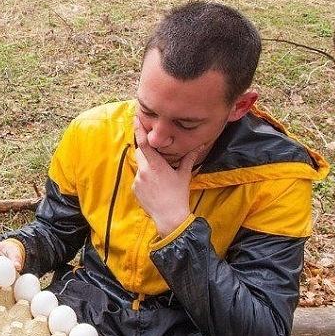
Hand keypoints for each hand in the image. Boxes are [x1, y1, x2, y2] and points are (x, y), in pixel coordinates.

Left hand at [131, 116, 204, 236]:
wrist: (169, 216)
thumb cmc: (178, 195)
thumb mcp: (184, 175)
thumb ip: (189, 158)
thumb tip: (200, 145)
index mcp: (156, 165)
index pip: (144, 143)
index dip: (139, 130)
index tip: (136, 119)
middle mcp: (144, 170)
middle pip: (140, 152)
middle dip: (146, 149)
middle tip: (155, 151)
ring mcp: (137, 180)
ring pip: (140, 165)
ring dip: (147, 164)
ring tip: (158, 175)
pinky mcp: (134, 188)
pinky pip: (138, 177)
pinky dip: (144, 177)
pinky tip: (155, 185)